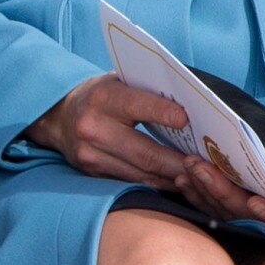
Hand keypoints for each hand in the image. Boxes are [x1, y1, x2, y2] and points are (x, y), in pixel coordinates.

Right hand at [26, 74, 193, 188]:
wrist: (58, 118)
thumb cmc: (99, 95)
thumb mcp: (116, 81)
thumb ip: (145, 90)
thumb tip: (187, 102)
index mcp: (102, 98)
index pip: (137, 105)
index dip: (164, 113)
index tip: (188, 120)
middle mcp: (93, 128)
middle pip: (145, 151)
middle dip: (178, 161)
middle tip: (206, 164)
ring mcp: (91, 156)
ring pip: (141, 173)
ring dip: (172, 177)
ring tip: (197, 177)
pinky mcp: (93, 174)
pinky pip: (131, 182)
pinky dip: (156, 182)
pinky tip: (175, 181)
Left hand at [173, 124, 264, 237]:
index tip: (254, 202)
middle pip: (250, 215)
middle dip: (223, 192)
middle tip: (199, 167)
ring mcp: (260, 216)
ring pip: (230, 212)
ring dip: (206, 192)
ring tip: (187, 167)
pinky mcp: (243, 208)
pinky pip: (219, 206)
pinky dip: (201, 194)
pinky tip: (184, 177)